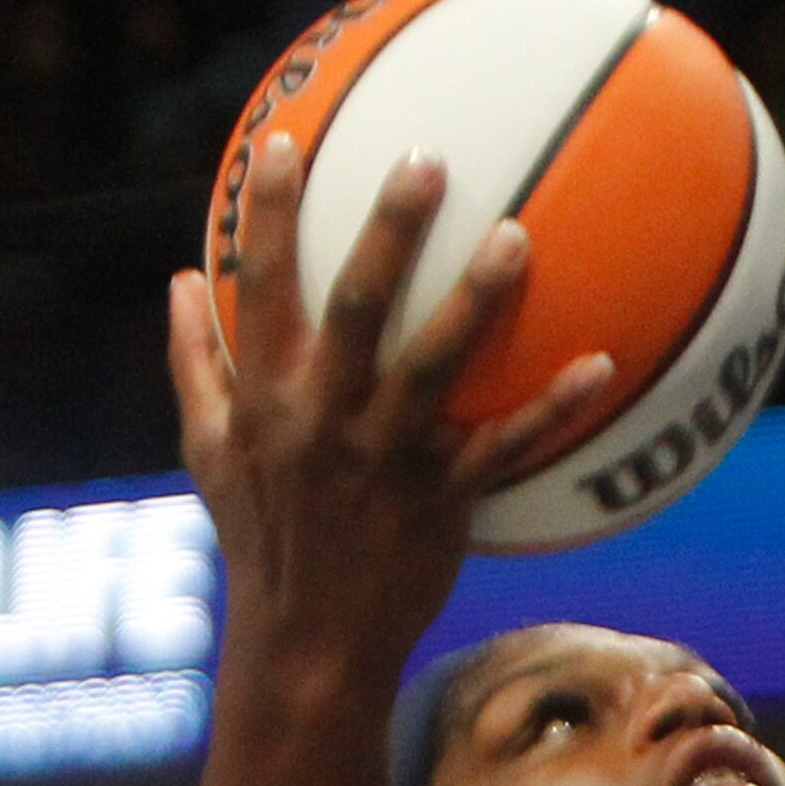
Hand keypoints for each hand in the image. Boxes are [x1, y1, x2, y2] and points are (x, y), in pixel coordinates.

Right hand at [168, 132, 613, 678]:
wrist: (307, 645)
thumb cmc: (261, 538)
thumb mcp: (209, 453)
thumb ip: (196, 363)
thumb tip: (181, 278)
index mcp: (266, 399)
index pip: (260, 288)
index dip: (266, 214)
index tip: (283, 141)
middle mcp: (324, 418)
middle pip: (357, 306)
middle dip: (388, 229)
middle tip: (427, 158)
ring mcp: (385, 457)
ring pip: (434, 366)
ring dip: (477, 301)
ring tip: (518, 238)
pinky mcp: (441, 499)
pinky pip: (505, 446)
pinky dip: (554, 408)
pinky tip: (603, 366)